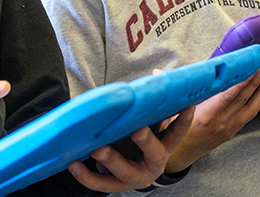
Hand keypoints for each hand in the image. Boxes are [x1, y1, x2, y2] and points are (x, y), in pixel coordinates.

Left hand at [67, 105, 195, 191]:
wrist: (134, 170)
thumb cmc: (142, 138)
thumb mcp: (150, 122)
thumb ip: (153, 102)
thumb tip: (156, 74)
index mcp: (165, 146)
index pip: (177, 133)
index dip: (183, 120)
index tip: (187, 106)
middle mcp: (154, 164)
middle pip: (155, 154)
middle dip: (146, 142)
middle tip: (137, 131)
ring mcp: (135, 177)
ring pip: (125, 172)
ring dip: (112, 161)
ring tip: (97, 149)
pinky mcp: (116, 185)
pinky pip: (100, 183)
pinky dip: (86, 175)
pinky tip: (73, 163)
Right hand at [160, 72, 259, 172]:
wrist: (179, 157)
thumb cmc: (174, 133)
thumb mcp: (169, 112)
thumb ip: (168, 91)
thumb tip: (156, 73)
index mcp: (206, 115)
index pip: (228, 95)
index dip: (240, 80)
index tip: (247, 66)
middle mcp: (220, 123)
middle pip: (243, 99)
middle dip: (255, 81)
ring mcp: (228, 129)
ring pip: (250, 108)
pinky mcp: (231, 132)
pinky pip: (248, 115)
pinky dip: (256, 102)